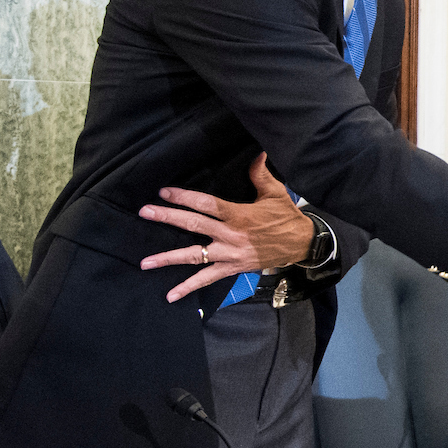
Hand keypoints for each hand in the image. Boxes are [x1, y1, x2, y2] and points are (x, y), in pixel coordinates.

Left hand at [139, 153, 313, 303]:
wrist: (302, 244)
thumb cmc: (287, 217)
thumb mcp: (275, 193)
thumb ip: (260, 173)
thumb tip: (256, 152)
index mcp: (238, 214)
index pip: (206, 204)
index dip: (184, 197)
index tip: (164, 192)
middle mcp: (230, 234)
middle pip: (193, 224)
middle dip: (167, 218)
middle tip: (145, 212)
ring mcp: (229, 253)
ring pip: (194, 255)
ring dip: (168, 258)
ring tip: (145, 263)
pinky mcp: (232, 268)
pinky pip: (207, 278)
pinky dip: (188, 287)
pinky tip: (170, 295)